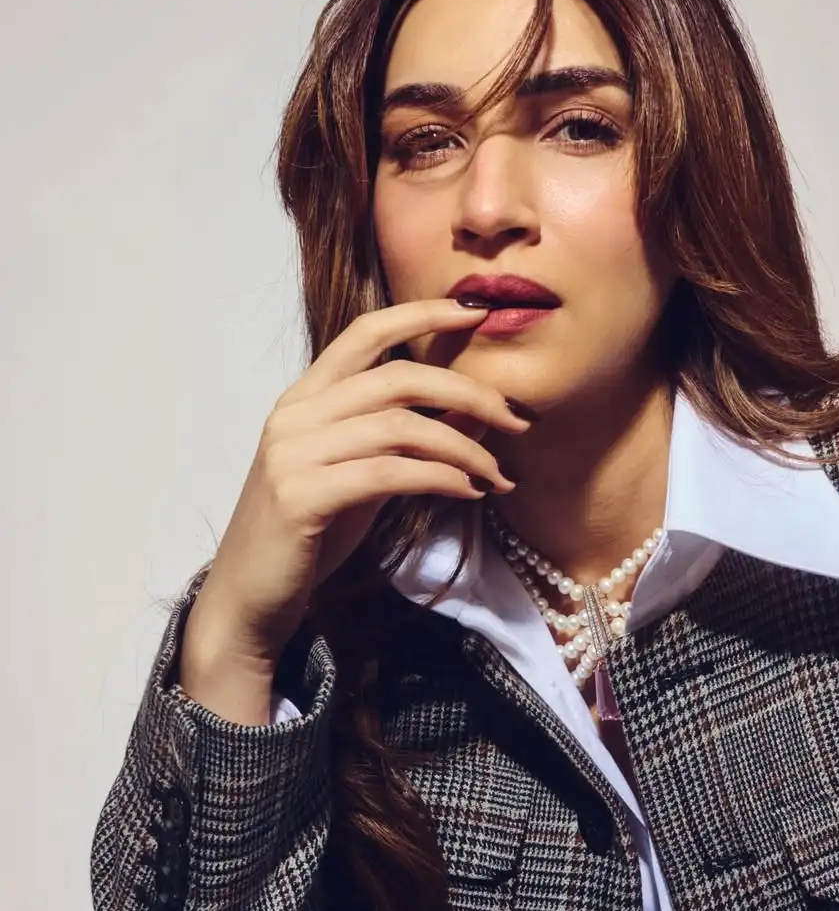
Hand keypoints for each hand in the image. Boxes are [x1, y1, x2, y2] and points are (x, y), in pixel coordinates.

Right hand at [184, 298, 527, 670]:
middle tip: (517, 419)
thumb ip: (405, 440)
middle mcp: (294, 415)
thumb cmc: (309, 536)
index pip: (366, 332)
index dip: (422, 314)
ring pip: (400, 427)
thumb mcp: (364, 476)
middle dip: (469, 393)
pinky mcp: (300, 496)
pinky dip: (440, 478)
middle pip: (398, 378)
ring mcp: (292, 453)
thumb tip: (476, 412)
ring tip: (498, 475)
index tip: (477, 313)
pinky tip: (469, 493)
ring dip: (465, 449)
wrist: (249, 597)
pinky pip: (388, 473)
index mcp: (304, 398)